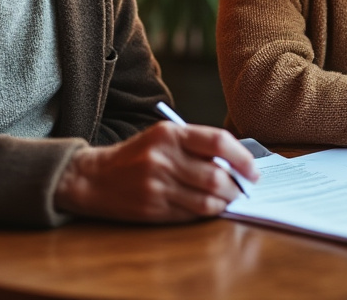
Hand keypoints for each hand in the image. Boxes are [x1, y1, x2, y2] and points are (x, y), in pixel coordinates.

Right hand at [54, 122, 258, 222]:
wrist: (93, 179)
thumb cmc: (136, 156)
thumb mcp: (163, 138)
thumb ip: (196, 146)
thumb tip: (236, 164)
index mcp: (169, 133)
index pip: (217, 142)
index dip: (242, 157)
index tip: (253, 169)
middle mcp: (164, 158)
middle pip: (216, 176)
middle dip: (238, 186)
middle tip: (245, 188)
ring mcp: (158, 185)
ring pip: (207, 199)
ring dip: (226, 201)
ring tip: (231, 199)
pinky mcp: (154, 208)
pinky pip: (192, 213)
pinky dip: (208, 212)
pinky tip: (211, 207)